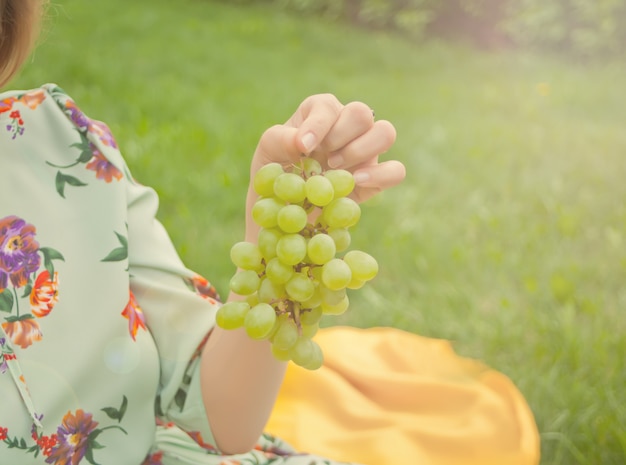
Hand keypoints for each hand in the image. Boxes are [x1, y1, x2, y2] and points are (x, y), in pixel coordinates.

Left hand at [251, 93, 404, 202]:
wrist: (284, 208)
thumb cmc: (275, 171)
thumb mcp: (267, 152)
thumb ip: (280, 140)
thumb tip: (302, 142)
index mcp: (321, 111)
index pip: (328, 107)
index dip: (318, 126)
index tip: (303, 148)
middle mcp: (347, 125)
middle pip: (361, 113)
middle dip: (342, 136)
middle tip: (324, 158)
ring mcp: (365, 150)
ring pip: (385, 133)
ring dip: (361, 150)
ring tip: (336, 169)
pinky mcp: (375, 177)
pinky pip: (395, 170)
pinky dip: (381, 175)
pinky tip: (356, 182)